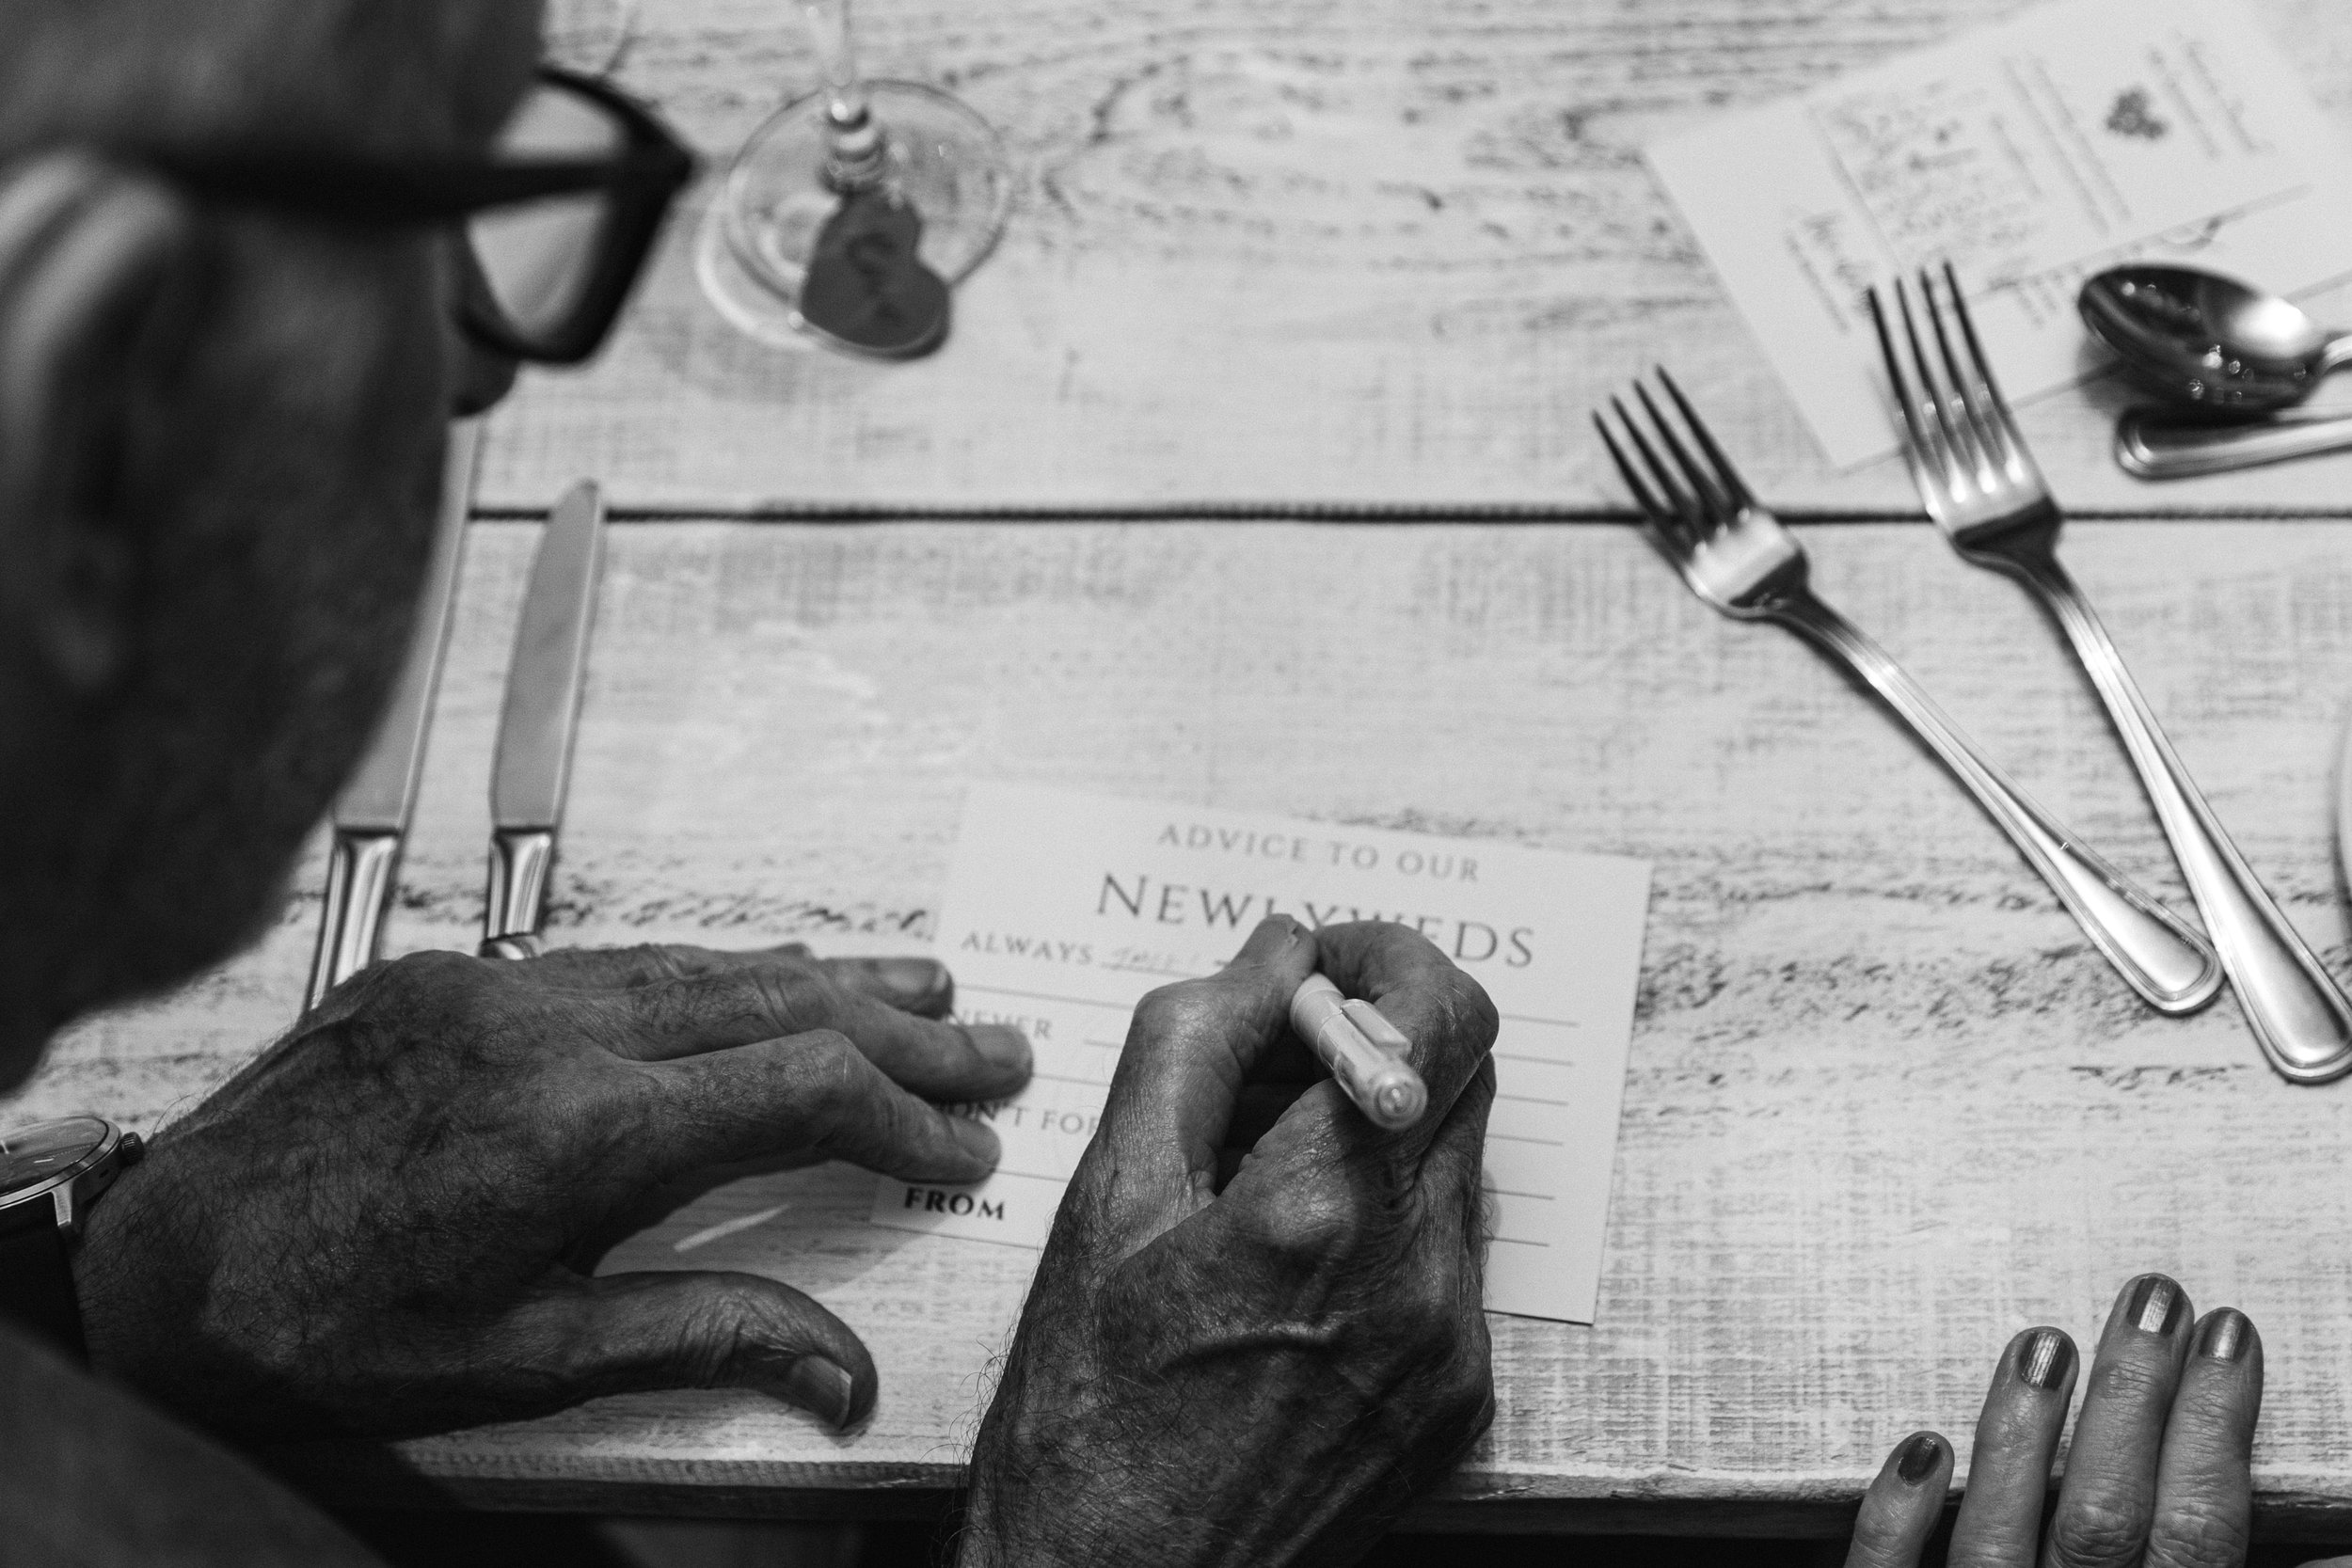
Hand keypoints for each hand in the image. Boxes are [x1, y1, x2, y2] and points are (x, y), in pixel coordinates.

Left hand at [71, 942, 1030, 1436]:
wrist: (154, 1261)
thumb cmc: (322, 1330)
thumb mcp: (524, 1363)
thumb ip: (701, 1336)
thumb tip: (841, 1372)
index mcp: (574, 1136)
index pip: (797, 1089)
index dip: (905, 1113)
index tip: (967, 1142)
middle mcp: (545, 1033)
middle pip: (776, 1002)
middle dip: (902, 1026)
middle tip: (990, 1045)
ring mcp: (495, 987)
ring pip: (703, 963)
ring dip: (821, 980)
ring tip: (918, 984)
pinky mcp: (449, 972)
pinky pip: (617, 959)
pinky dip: (714, 976)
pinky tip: (757, 988)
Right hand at [958, 917, 1499, 1567]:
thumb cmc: (1086, 1414)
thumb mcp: (1108, 1201)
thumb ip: (1195, 1043)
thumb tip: (1276, 950)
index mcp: (1321, 1212)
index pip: (1442, 1016)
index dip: (1387, 962)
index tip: (1323, 971)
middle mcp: (1417, 1278)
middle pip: (1461, 1081)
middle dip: (1374, 1045)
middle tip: (1265, 1076)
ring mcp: (1452, 1350)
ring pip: (1451, 1170)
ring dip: (1373, 1141)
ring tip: (1253, 1196)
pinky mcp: (1461, 1403)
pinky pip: (1448, 1263)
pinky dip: (1382, 1231)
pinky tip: (1284, 1278)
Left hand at [1843, 1272, 2275, 1567]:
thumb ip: (2217, 1560)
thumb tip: (2332, 1539)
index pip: (2196, 1533)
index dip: (2215, 1431)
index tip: (2227, 1335)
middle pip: (2102, 1515)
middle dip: (2133, 1399)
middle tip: (2152, 1299)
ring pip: (1996, 1535)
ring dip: (2021, 1433)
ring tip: (2043, 1339)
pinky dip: (1901, 1516)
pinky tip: (1921, 1446)